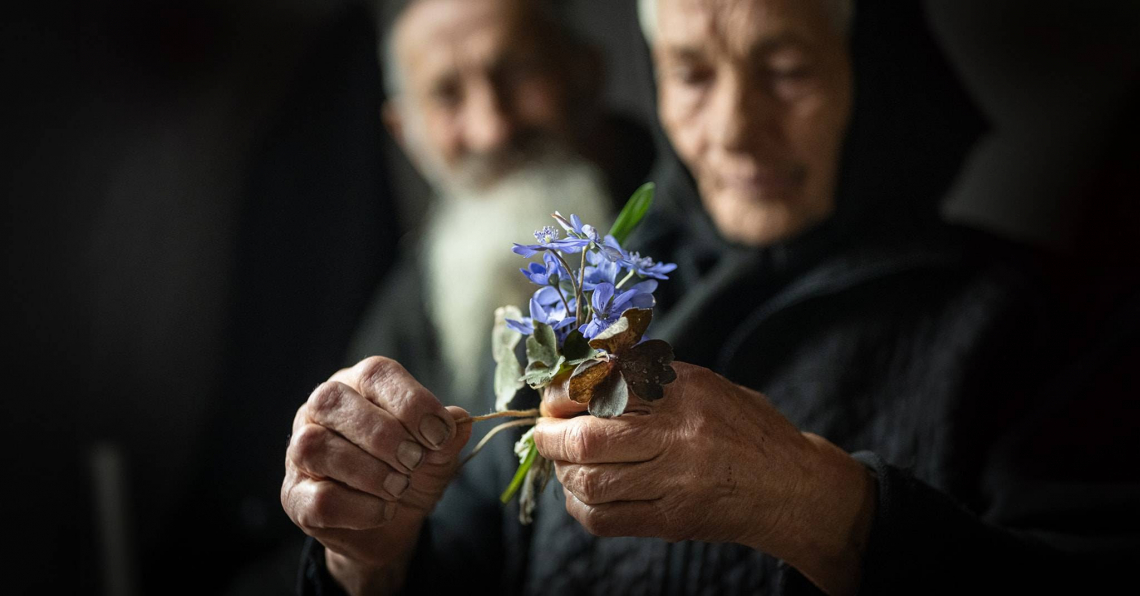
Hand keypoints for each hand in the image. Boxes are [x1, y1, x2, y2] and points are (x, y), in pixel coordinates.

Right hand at [281, 357, 470, 594]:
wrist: (393, 524)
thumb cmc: (410, 470)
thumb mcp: (439, 451)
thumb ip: (449, 433)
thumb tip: (459, 421)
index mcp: (358, 385)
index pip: (376, 373)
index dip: (411, 402)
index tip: (440, 435)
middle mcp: (320, 411)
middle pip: (333, 400)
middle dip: (383, 435)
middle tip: (414, 461)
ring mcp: (299, 453)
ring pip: (314, 446)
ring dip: (369, 471)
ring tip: (399, 487)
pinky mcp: (295, 496)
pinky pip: (318, 498)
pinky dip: (359, 508)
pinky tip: (383, 511)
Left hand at [533, 362, 874, 595]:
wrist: (794, 487)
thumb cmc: (747, 429)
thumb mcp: (707, 385)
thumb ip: (652, 376)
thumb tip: (586, 370)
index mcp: (686, 389)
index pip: (604, 383)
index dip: (564, 390)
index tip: (552, 395)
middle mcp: (679, 432)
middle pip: (587, 435)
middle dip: (551, 435)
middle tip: (544, 432)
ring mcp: (675, 480)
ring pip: (590, 478)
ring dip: (562, 471)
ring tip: (561, 462)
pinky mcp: (672, 519)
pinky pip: (606, 517)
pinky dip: (580, 506)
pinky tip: (580, 495)